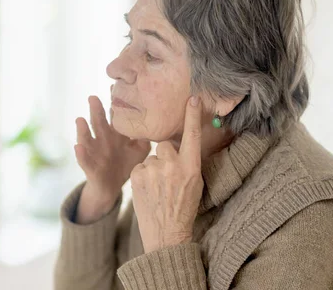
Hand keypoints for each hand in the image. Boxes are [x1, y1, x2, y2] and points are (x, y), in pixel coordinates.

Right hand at [75, 87, 150, 205]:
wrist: (110, 186)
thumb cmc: (125, 164)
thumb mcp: (140, 151)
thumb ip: (147, 138)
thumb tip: (161, 126)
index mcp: (115, 133)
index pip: (114, 115)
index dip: (115, 103)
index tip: (115, 87)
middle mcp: (102, 139)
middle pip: (98, 122)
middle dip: (96, 110)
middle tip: (93, 97)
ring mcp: (94, 152)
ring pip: (87, 138)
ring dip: (83, 129)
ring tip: (80, 119)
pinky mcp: (89, 166)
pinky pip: (84, 160)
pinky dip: (80, 154)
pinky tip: (78, 147)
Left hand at [130, 96, 203, 252]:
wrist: (166, 233)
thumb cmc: (183, 208)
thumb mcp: (195, 184)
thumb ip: (187, 162)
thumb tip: (179, 146)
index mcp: (191, 167)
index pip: (192, 136)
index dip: (192, 116)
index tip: (192, 98)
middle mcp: (172, 165)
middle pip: (164, 146)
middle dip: (165, 157)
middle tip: (168, 178)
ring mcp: (153, 170)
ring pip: (151, 158)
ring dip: (153, 169)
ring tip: (157, 189)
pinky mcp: (137, 176)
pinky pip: (140, 167)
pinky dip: (142, 177)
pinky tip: (148, 191)